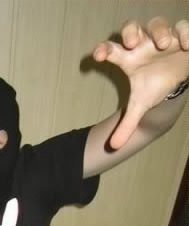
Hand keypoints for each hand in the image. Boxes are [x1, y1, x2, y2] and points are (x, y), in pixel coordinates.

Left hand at [92, 17, 188, 148]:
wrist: (174, 80)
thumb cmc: (153, 85)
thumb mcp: (140, 105)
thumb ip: (127, 125)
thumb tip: (114, 148)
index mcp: (128, 58)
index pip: (110, 49)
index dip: (103, 49)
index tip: (98, 56)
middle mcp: (143, 44)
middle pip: (132, 28)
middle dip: (130, 32)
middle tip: (131, 42)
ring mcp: (162, 37)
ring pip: (157, 24)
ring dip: (160, 32)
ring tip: (164, 45)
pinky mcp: (182, 36)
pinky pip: (184, 27)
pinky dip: (185, 33)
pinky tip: (186, 46)